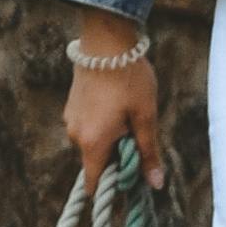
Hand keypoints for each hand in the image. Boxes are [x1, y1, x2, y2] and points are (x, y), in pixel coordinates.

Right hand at [63, 38, 161, 197]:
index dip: (113, 185)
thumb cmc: (129, 79)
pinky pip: (88, 125)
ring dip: (110, 136)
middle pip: (97, 160)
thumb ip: (148, 152)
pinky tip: (116, 102)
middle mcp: (75, 135)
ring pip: (93, 141)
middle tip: (138, 130)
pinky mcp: (71, 106)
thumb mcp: (145, 116)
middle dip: (117, 154)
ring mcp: (71, 119)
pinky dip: (102, 122)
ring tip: (128, 111)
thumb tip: (155, 184)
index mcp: (93, 143)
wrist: (106, 41)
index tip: (131, 176)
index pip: (94, 183)